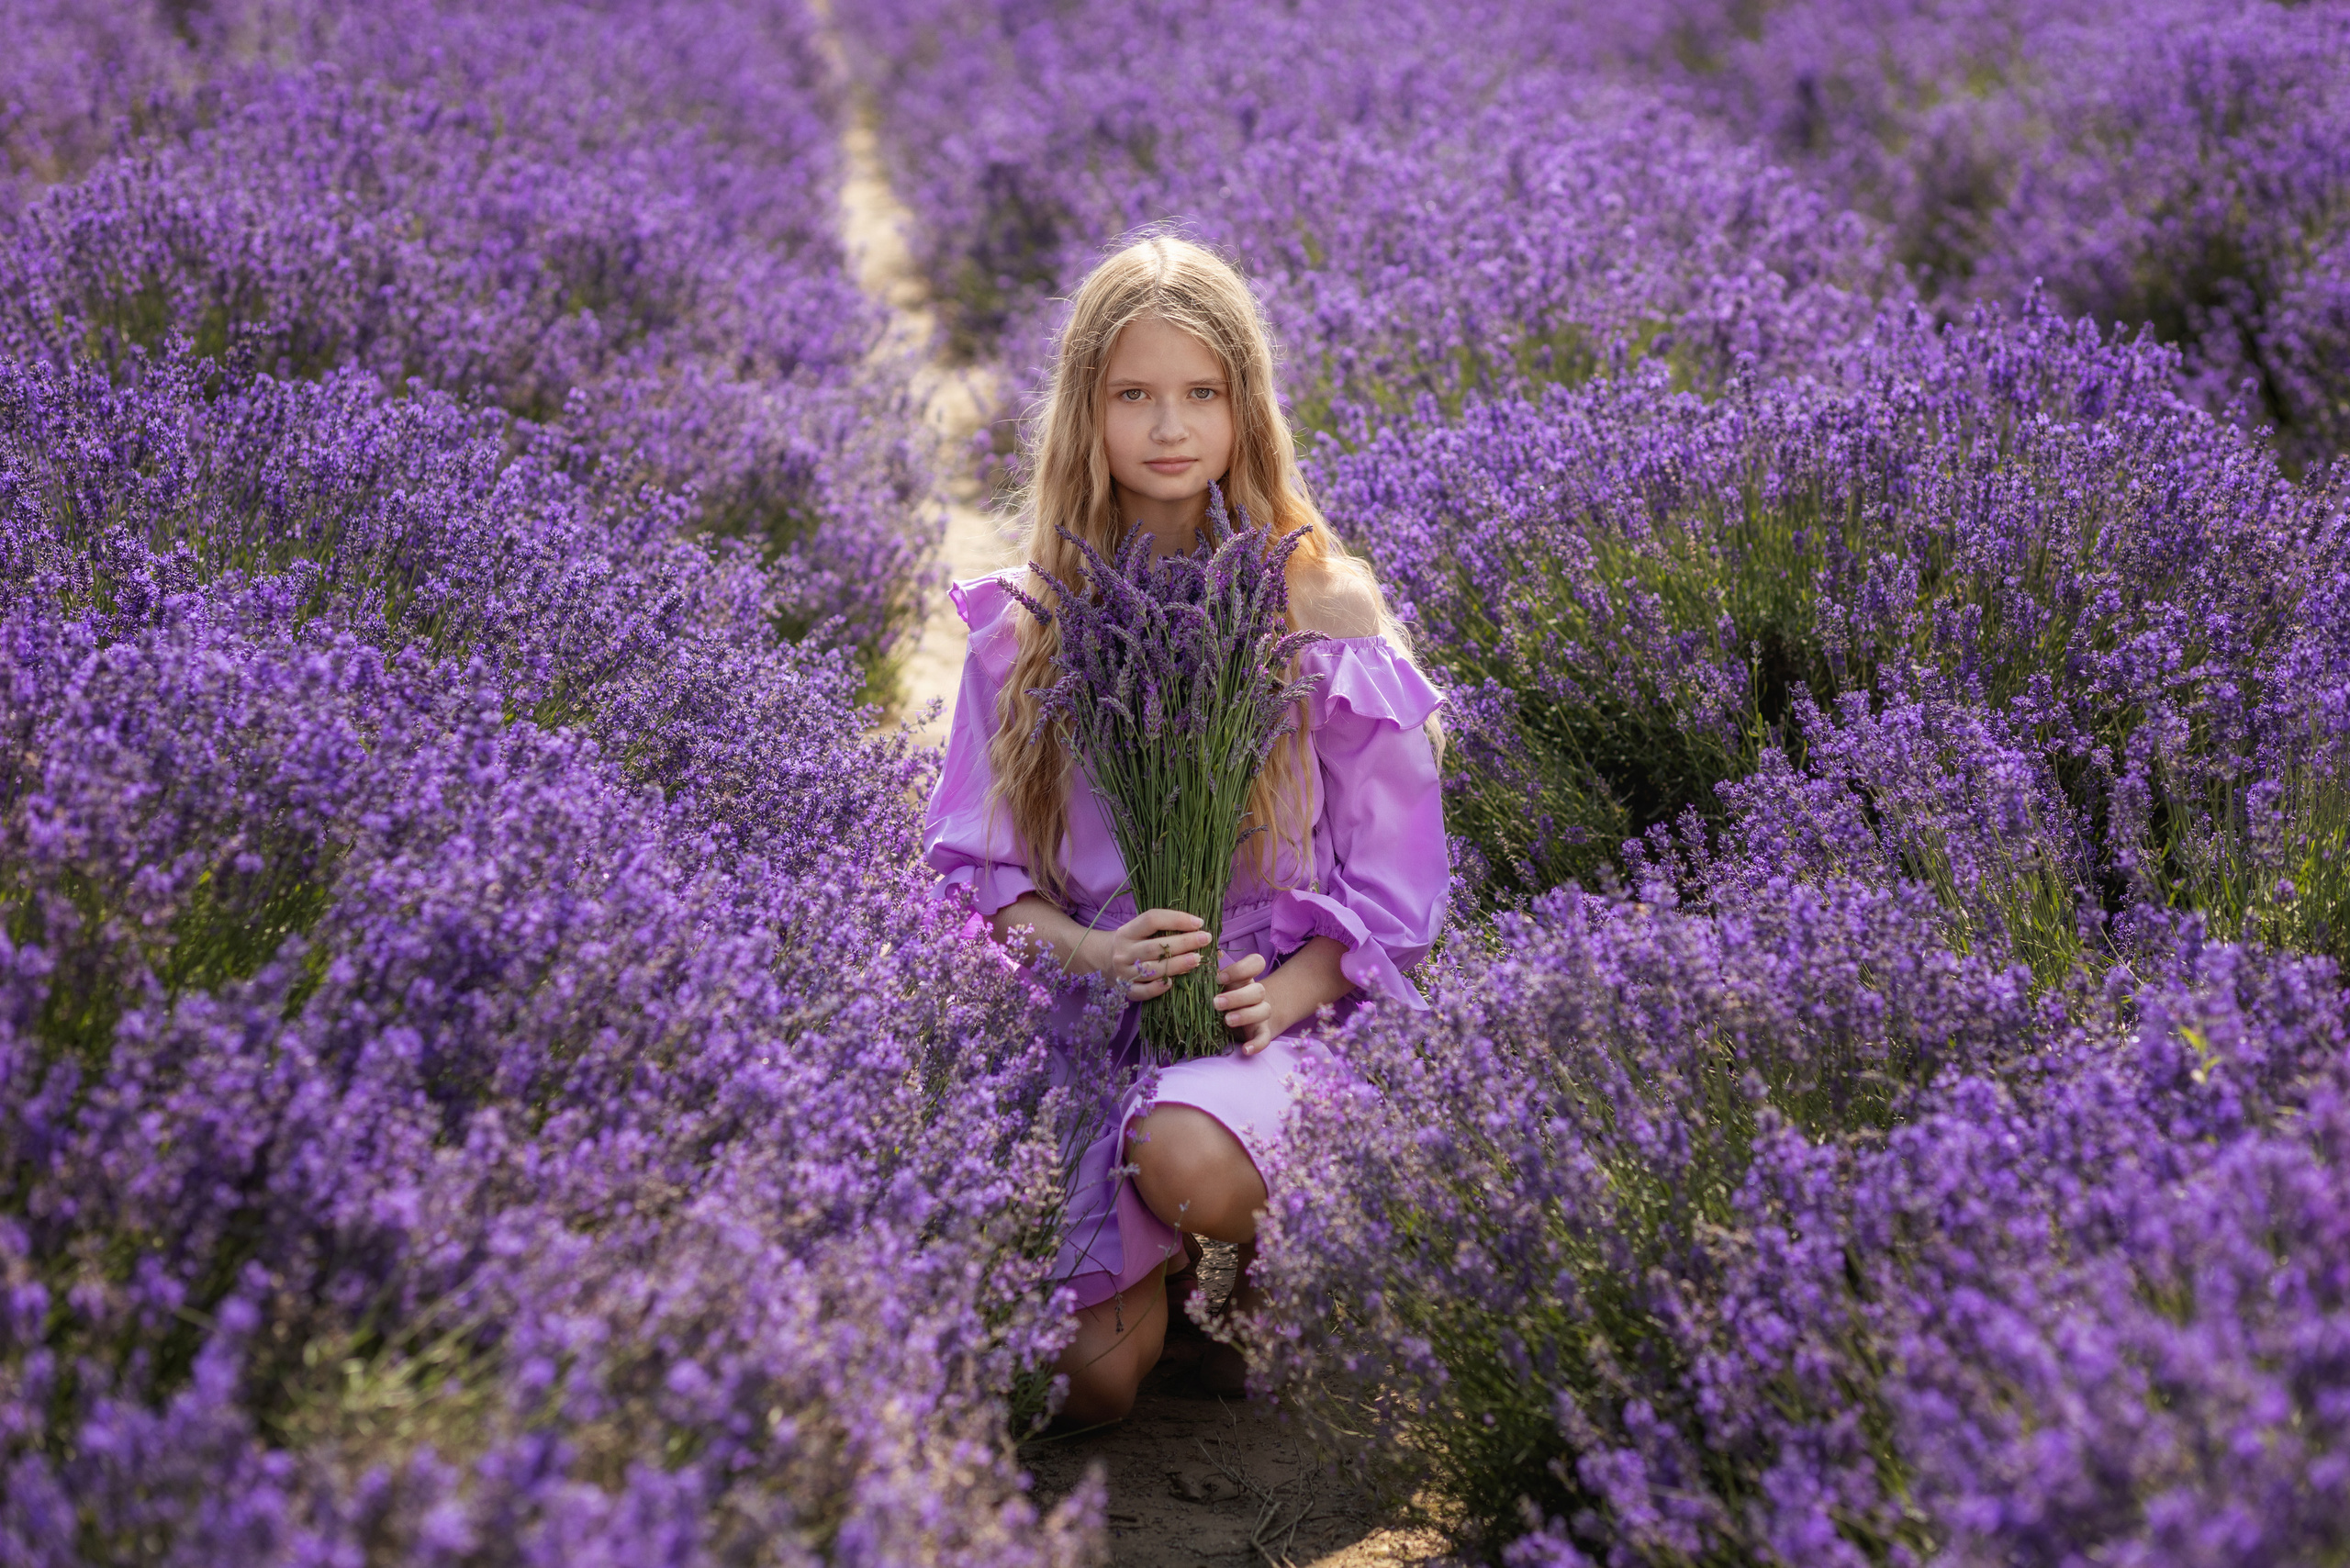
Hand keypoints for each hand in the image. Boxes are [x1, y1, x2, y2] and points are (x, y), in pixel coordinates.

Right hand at [1086, 908, 1215, 1001]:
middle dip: (1183, 942)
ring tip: (1197, 960)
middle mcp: (1124, 951)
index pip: (1151, 920)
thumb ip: (1161, 928)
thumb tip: (1197, 928)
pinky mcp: (1126, 990)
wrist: (1102, 961)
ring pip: (1152, 969)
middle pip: (1155, 946)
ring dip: (1177, 964)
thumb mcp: (1138, 930)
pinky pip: (1143, 991)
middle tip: (1205, 939)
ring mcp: (1124, 972)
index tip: (1199, 922)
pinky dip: (1157, 988)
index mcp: (1127, 931)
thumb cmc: (1131, 942)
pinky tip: (1172, 983)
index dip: (1176, 919)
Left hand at [1214, 953, 1273, 1054]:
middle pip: (1258, 990)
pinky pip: (1264, 1039)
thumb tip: (1210, 952)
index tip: (1219, 978)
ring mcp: (1261, 1014)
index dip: (1241, 969)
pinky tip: (1245, 1050)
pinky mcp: (1261, 1033)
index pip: (1256, 962)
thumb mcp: (1219, 983)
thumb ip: (1213, 968)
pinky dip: (1257, 1045)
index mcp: (1246, 978)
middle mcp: (1256, 994)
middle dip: (1237, 996)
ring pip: (1264, 1011)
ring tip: (1226, 1020)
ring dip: (1245, 1015)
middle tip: (1216, 1003)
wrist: (1244, 1020)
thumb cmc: (1225, 996)